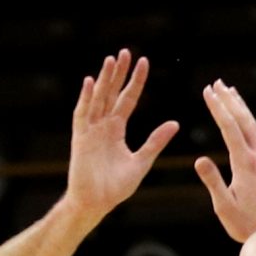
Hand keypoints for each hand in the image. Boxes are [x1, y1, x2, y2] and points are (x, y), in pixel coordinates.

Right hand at [64, 50, 181, 225]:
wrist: (96, 204)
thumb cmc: (115, 188)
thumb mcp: (141, 161)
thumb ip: (155, 142)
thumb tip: (175, 123)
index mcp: (116, 129)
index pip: (128, 99)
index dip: (135, 81)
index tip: (144, 62)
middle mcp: (103, 126)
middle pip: (112, 93)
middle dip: (119, 73)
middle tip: (126, 52)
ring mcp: (90, 130)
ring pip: (98, 99)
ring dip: (104, 79)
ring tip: (111, 59)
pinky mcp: (80, 139)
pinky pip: (82, 114)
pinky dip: (86, 98)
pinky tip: (91, 82)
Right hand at [195, 79, 255, 240]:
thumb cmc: (245, 222)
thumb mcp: (224, 206)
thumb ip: (213, 181)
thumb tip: (199, 160)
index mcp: (245, 163)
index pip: (229, 128)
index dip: (217, 108)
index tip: (207, 92)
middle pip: (242, 119)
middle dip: (228, 99)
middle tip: (215, 83)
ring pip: (252, 123)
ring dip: (239, 105)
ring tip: (228, 89)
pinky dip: (249, 118)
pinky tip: (245, 114)